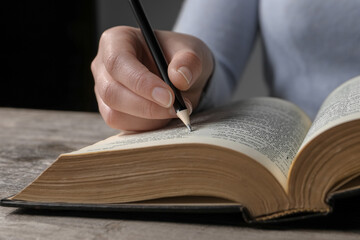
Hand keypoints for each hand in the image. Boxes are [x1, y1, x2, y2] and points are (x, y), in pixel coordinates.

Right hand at [91, 26, 213, 130]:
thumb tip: (179, 78)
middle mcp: (103, 66)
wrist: (181, 77)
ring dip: (149, 118)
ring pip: (115, 113)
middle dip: (146, 105)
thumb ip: (189, 61)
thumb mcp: (192, 51)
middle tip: (176, 109)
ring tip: (175, 110)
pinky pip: (123, 125)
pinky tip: (164, 116)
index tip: (168, 96)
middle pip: (111, 91)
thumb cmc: (180, 58)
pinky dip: (147, 126)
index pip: (118, 62)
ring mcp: (103, 90)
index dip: (141, 82)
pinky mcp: (111, 111)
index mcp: (116, 40)